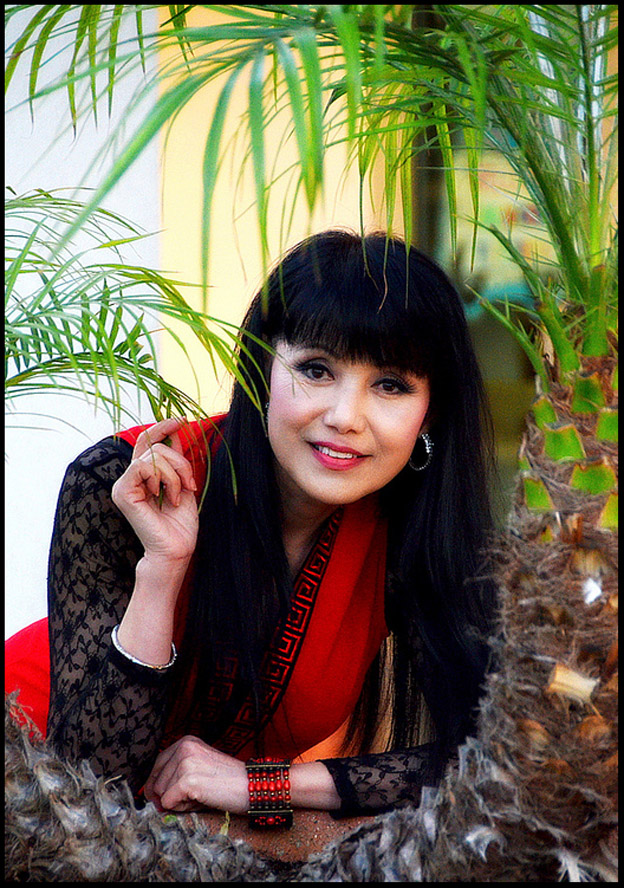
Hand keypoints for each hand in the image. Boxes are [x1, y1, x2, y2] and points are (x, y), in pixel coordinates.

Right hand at [111, 417, 198, 564]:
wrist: (176, 548)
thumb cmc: (180, 523)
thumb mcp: (183, 483)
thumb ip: (177, 459)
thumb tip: (176, 431)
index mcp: (143, 475)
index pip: (147, 441)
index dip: (162, 427)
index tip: (181, 420)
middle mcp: (130, 477)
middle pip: (153, 445)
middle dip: (179, 460)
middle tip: (190, 483)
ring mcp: (124, 484)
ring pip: (153, 456)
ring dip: (174, 475)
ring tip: (176, 497)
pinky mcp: (122, 491)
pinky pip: (143, 466)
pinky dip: (163, 479)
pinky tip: (166, 498)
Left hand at [143, 736, 248, 813]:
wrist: (251, 786)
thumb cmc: (227, 781)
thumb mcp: (199, 766)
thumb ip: (176, 772)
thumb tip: (151, 795)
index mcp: (186, 741)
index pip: (157, 764)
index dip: (156, 784)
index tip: (160, 798)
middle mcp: (184, 747)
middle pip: (156, 781)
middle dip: (169, 796)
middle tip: (193, 797)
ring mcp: (186, 762)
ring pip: (161, 794)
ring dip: (177, 803)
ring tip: (200, 796)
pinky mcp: (188, 780)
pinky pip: (168, 803)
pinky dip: (182, 809)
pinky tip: (200, 800)